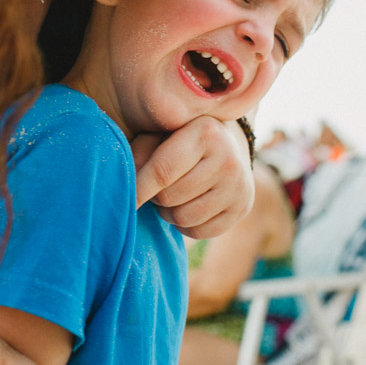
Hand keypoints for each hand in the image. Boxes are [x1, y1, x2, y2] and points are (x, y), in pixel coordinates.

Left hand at [133, 115, 253, 238]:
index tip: (122, 200)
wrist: (226, 145)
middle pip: (170, 198)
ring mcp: (239, 186)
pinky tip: (189, 205)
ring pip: (184, 218)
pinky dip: (186, 225)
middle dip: (155, 196)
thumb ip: (140, 153)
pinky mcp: (243, 208)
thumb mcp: (158, 135)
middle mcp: (228, 158)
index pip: (162, 171)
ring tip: (172, 195)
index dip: (138, 189)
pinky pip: (200, 232)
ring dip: (169, 212)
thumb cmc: (180, 139)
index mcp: (206, 132)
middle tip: (157, 186)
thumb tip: (127, 182)